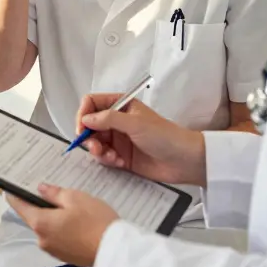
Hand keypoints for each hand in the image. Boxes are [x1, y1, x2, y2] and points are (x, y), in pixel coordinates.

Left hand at [6, 185, 117, 266]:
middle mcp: (42, 239)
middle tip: (57, 194)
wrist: (116, 251)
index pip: (19, 206)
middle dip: (42, 205)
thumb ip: (54, 193)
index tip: (12, 187)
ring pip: (47, 227)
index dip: (15, 194)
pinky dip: (63, 229)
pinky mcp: (64, 256)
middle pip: (34, 217)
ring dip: (55, 218)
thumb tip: (42, 190)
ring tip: (74, 209)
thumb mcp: (75, 198)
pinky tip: (79, 223)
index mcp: (40, 223)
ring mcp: (53, 250)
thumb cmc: (97, 223)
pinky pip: (58, 237)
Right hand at [75, 94, 206, 186]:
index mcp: (121, 105)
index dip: (84, 114)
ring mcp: (119, 139)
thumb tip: (86, 119)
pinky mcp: (122, 156)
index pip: (92, 103)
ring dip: (98, 151)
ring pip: (95, 143)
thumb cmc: (166, 136)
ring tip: (111, 157)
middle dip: (89, 137)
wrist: (184, 161)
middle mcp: (118, 121)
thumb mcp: (135, 123)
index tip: (82, 128)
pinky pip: (104, 157)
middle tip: (94, 147)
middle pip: (90, 125)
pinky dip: (107, 160)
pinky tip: (119, 162)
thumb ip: (108, 119)